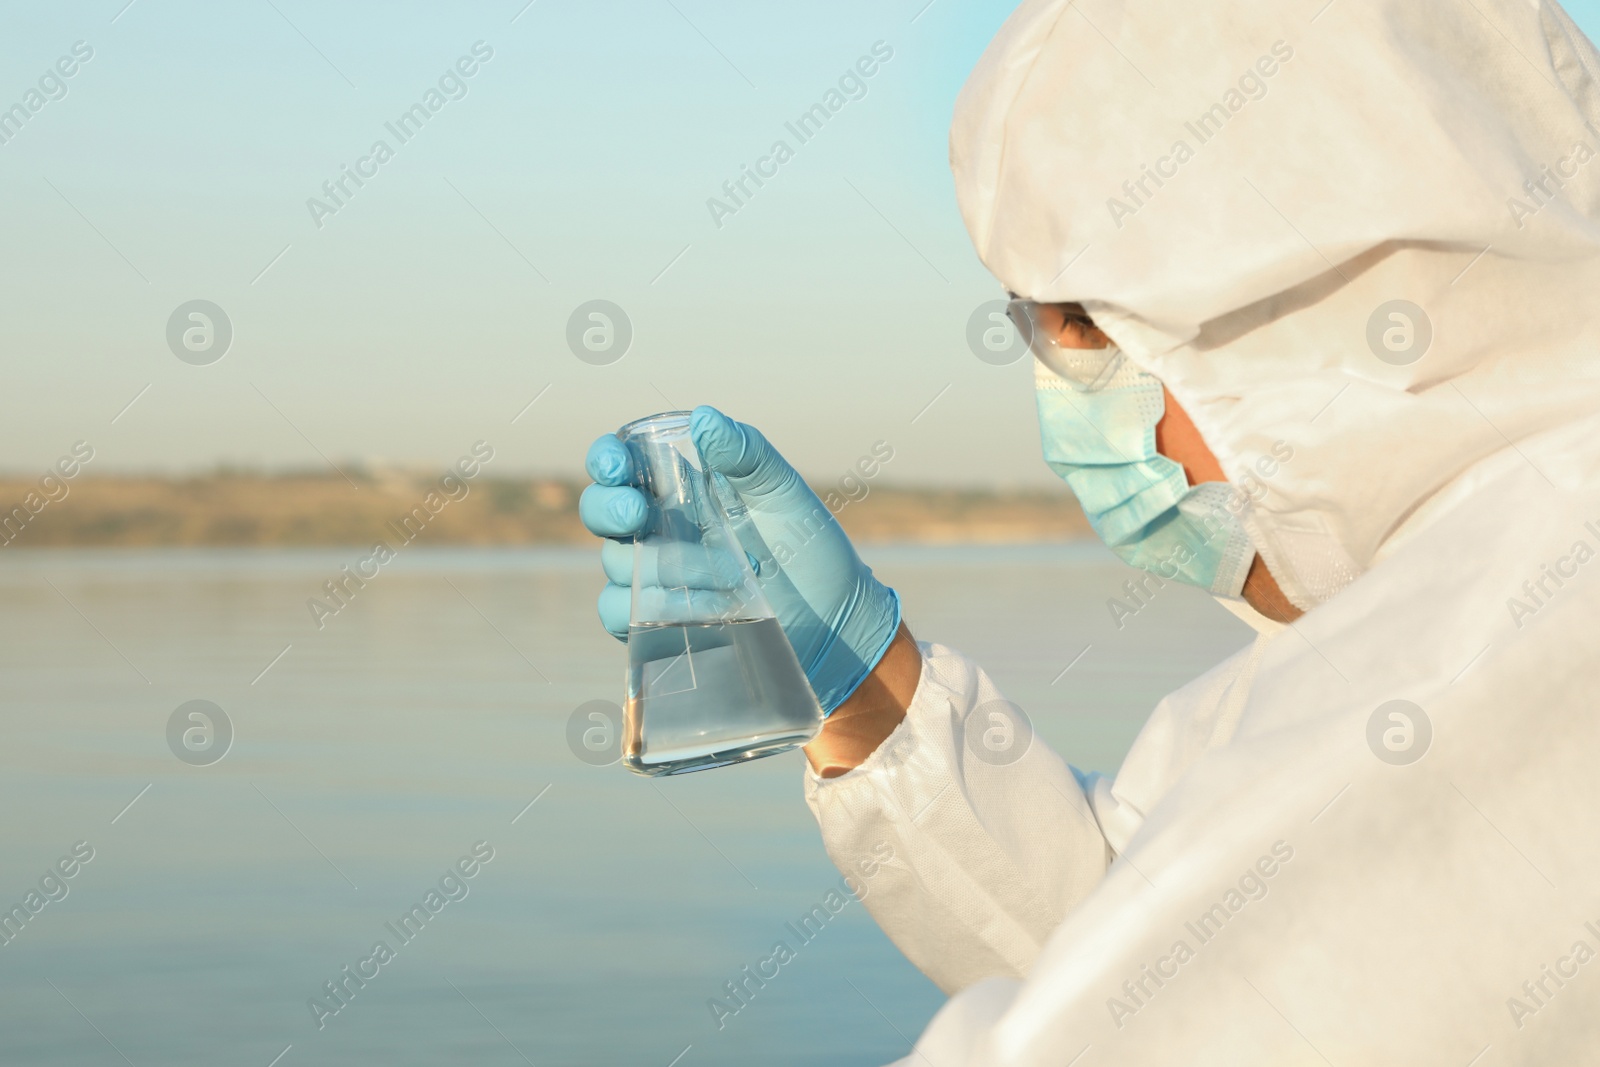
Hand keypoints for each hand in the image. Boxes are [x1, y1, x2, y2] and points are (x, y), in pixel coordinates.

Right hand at [579, 406, 901, 712]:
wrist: (833, 622)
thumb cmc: (809, 548)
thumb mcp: (783, 495)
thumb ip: (747, 454)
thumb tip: (703, 417)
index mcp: (681, 489)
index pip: (622, 464)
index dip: (607, 460)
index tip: (616, 466)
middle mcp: (660, 529)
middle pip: (602, 511)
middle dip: (608, 509)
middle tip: (637, 515)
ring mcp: (656, 577)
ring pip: (618, 565)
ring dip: (659, 566)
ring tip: (727, 574)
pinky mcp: (660, 623)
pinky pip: (623, 614)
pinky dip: (652, 609)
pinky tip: (702, 609)